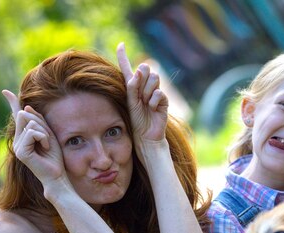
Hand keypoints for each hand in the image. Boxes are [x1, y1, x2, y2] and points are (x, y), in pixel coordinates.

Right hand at [2, 90, 64, 184]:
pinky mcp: (21, 152)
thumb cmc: (54, 157)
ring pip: (30, 123)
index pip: (17, 116)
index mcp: (23, 136)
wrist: (56, 176)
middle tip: (47, 139)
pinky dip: (43, 138)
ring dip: (44, 132)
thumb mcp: (49, 135)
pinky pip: (32, 133)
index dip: (12, 102)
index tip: (5, 92)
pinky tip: (45, 148)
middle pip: (25, 115)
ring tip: (46, 146)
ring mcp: (17, 146)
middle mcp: (17, 141)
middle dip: (41, 123)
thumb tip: (25, 107)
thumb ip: (39, 122)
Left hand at [116, 43, 168, 164]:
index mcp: (132, 86)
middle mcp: (144, 86)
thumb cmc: (136, 121)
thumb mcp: (130, 102)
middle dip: (142, 79)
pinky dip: (153, 101)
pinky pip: (159, 92)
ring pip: (155, 77)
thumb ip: (133, 86)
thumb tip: (140, 69)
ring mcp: (155, 92)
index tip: (120, 44)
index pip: (127, 67)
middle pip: (146, 68)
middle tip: (140, 96)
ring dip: (147, 91)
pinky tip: (152, 109)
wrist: (146, 136)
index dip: (123, 56)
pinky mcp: (163, 99)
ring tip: (146, 103)